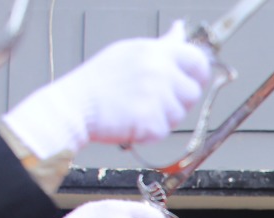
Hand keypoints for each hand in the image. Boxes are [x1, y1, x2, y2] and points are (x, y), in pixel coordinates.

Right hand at [1, 22, 211, 159]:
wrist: (75, 106)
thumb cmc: (100, 80)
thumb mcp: (130, 51)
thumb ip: (162, 45)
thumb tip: (180, 30)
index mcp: (155, 51)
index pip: (198, 60)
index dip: (197, 74)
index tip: (189, 81)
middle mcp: (159, 71)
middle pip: (192, 93)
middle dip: (178, 100)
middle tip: (151, 99)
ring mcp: (156, 97)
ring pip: (179, 115)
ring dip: (163, 117)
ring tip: (136, 108)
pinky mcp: (151, 121)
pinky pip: (164, 131)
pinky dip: (150, 131)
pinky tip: (131, 120)